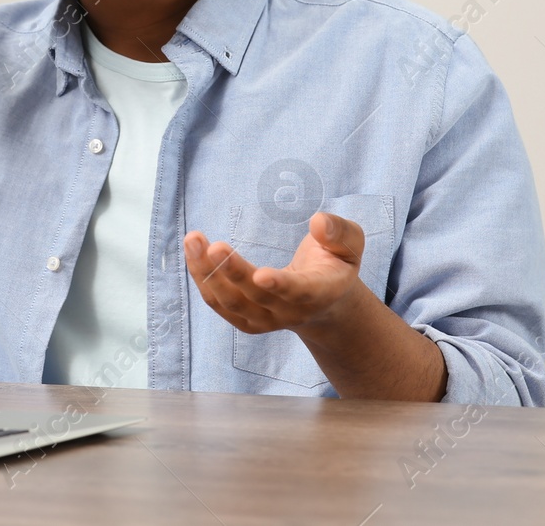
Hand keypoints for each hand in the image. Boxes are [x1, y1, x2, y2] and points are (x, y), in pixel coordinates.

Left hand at [183, 212, 365, 335]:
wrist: (324, 304)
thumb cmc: (335, 264)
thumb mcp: (351, 244)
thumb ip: (340, 232)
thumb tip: (318, 222)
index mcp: (320, 292)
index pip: (298, 291)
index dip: (280, 285)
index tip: (261, 275)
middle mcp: (290, 312)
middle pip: (255, 297)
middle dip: (232, 271)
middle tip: (212, 245)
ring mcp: (265, 320)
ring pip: (230, 302)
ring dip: (207, 273)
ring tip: (193, 240)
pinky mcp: (245, 319)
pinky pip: (219, 303)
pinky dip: (202, 278)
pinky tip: (193, 251)